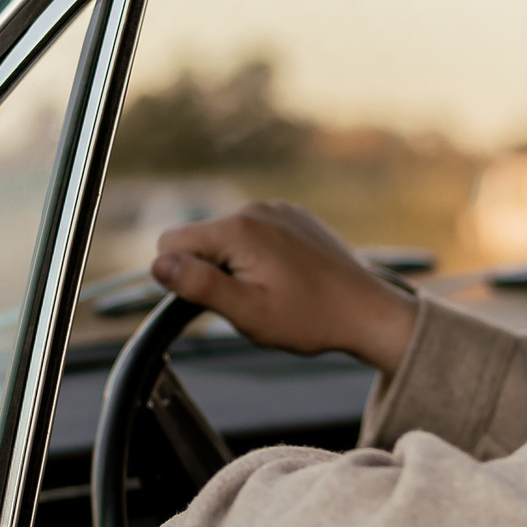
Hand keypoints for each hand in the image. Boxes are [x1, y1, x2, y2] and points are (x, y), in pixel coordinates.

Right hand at [150, 201, 416, 375]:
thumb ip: (200, 285)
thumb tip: (158, 264)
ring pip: (227, 237)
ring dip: (236, 264)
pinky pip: (255, 233)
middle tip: (249, 300)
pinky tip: (287, 278)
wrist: (367, 311)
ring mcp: (277, 209)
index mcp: (238, 230)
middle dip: (211, 270)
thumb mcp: (248, 312)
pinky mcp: (293, 216)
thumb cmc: (310, 318)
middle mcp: (255, 209)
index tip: (217, 298)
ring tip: (272, 291)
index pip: (170, 242)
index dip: (183, 276)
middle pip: (199, 238)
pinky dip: (259, 255)